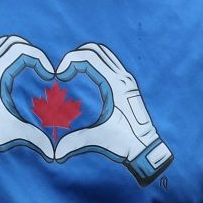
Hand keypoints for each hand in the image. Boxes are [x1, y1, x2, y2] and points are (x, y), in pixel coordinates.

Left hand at [0, 35, 54, 171]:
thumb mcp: (15, 132)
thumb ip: (37, 139)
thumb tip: (54, 153)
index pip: (22, 51)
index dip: (40, 58)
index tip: (48, 74)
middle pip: (14, 42)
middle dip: (33, 52)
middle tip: (42, 68)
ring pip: (4, 43)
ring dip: (21, 50)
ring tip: (33, 66)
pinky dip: (10, 53)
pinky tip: (20, 69)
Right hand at [54, 43, 172, 185]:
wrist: (147, 147)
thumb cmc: (125, 143)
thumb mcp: (99, 140)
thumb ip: (76, 142)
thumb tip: (55, 153)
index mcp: (115, 85)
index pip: (89, 57)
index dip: (70, 60)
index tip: (59, 75)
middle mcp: (122, 77)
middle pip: (95, 49)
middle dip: (76, 55)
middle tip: (64, 72)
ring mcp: (127, 78)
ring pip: (104, 53)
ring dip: (86, 57)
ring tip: (73, 72)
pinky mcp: (127, 83)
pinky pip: (109, 62)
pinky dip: (95, 62)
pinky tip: (86, 78)